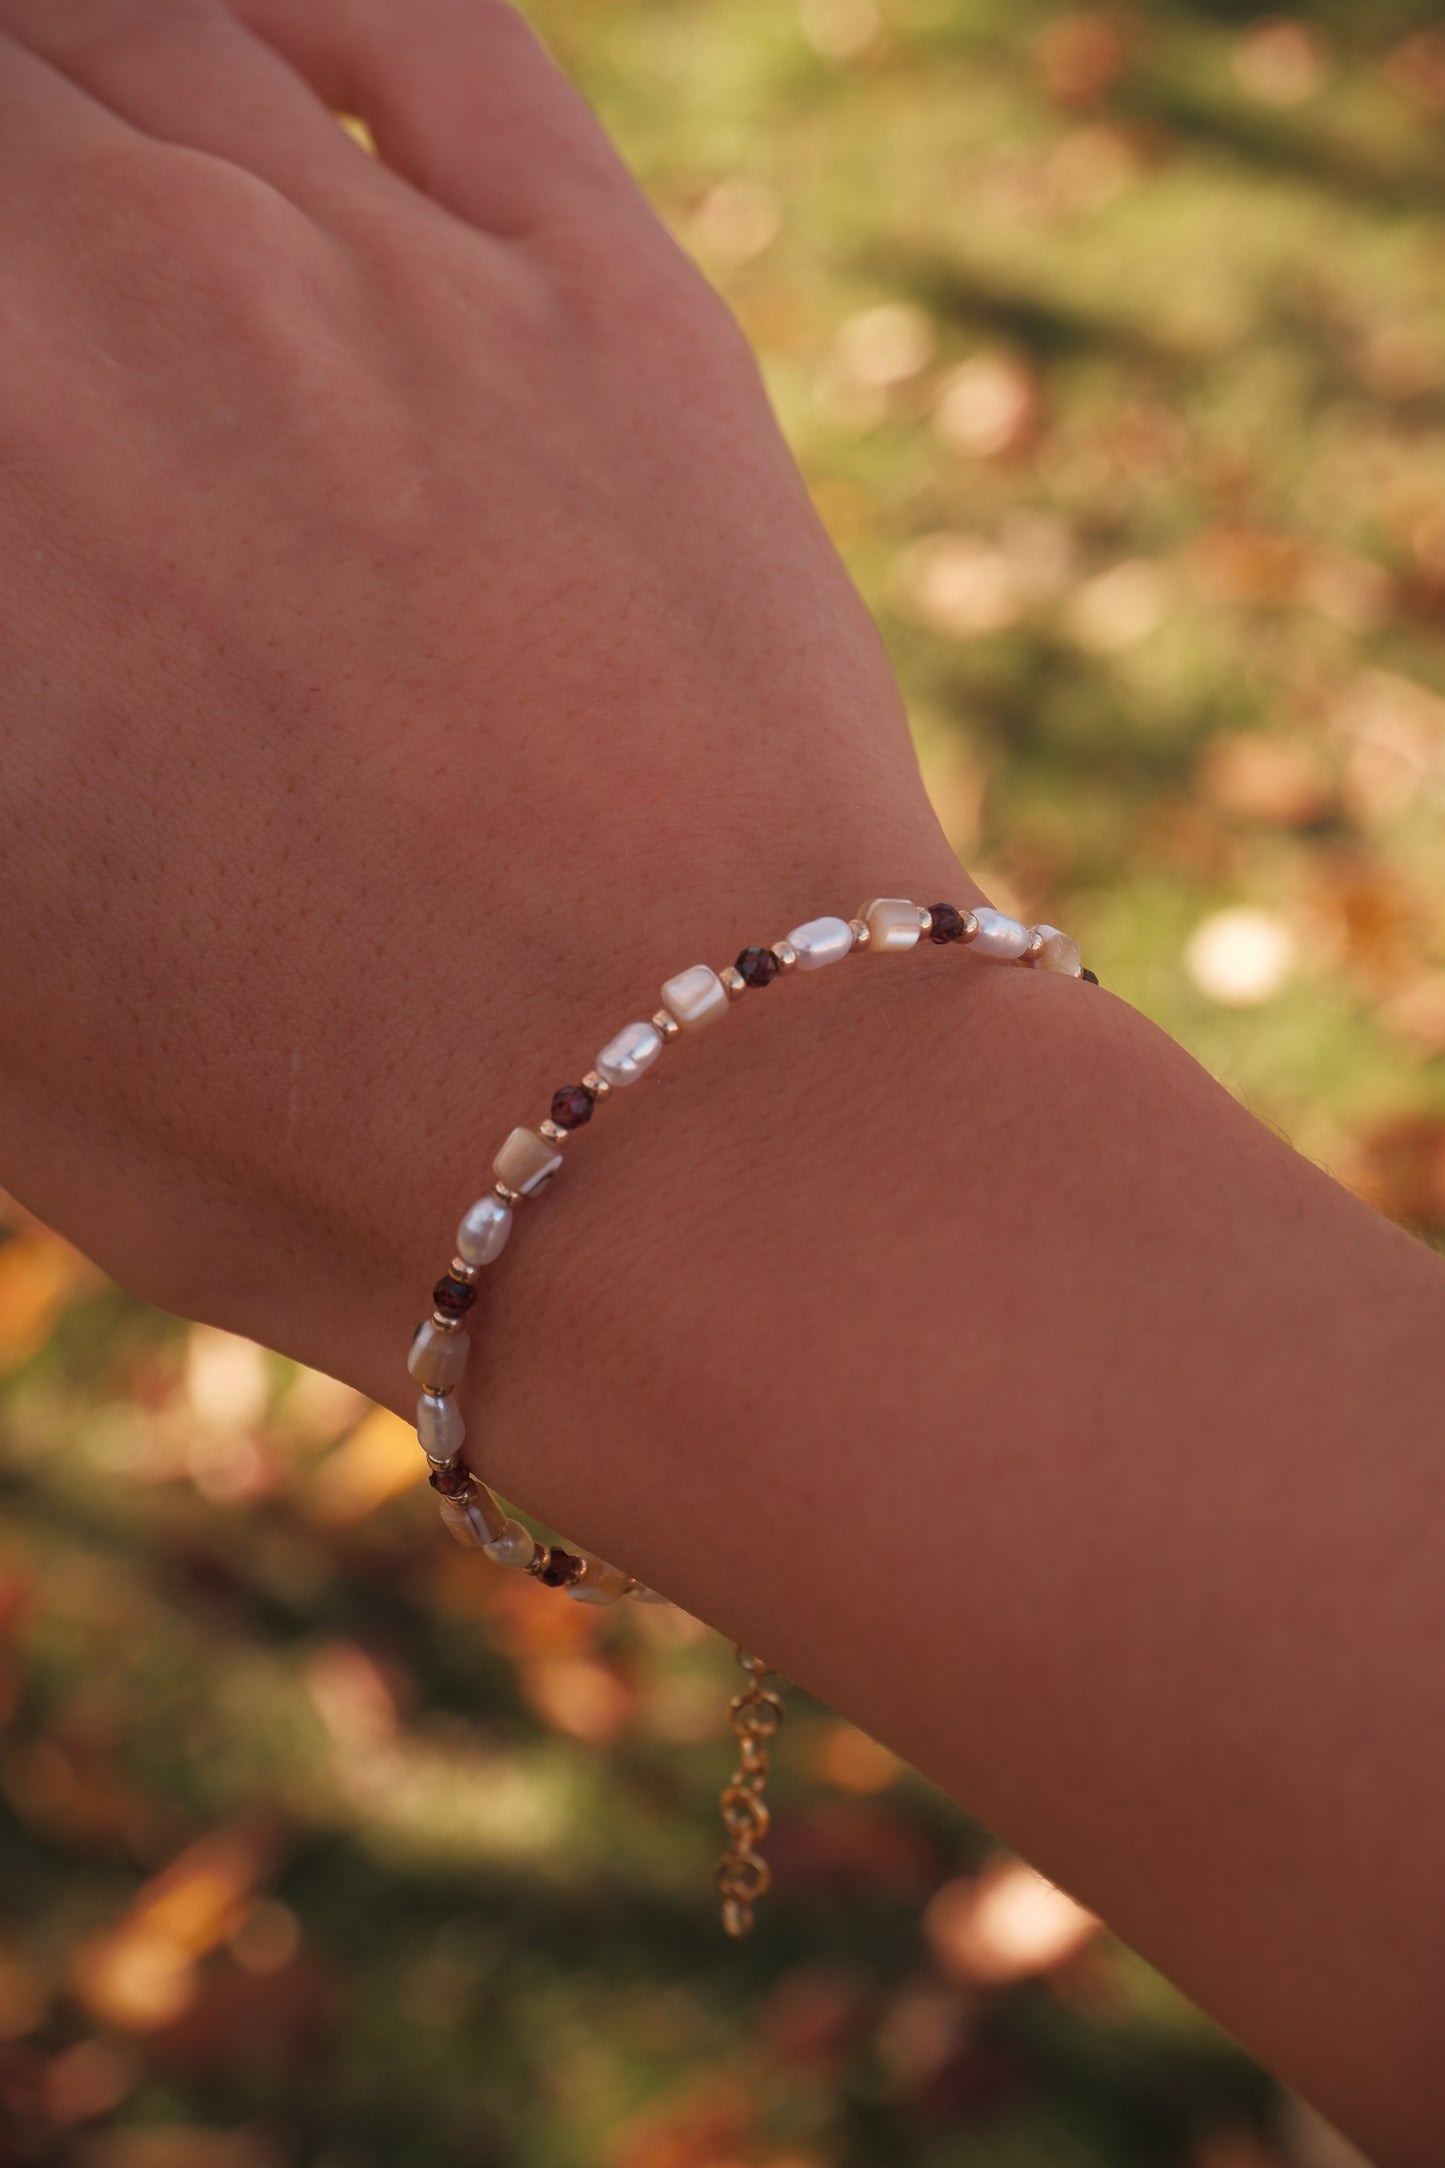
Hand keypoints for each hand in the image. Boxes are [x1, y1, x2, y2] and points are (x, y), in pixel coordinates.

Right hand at [0, 0, 950, 1378]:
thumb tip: (28, 616)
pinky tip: (248, 34)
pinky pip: (422, 26)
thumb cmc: (306, 1124)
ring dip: (75, 79)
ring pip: (145, 32)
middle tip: (60, 346)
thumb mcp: (0, 1002)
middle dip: (5, 195)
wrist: (693, 1138)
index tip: (19, 505)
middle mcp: (105, 302)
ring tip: (92, 191)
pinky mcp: (597, 289)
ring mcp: (366, 266)